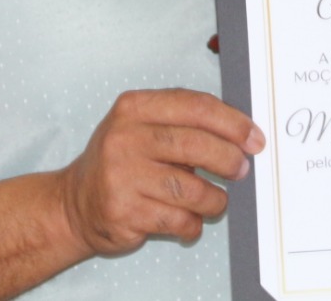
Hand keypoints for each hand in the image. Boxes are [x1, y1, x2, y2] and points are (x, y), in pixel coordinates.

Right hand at [57, 88, 265, 256]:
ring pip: (190, 189)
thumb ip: (185, 123)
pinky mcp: (123, 212)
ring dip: (214, 199)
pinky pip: (177, 220)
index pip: (196, 107)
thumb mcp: (144, 126)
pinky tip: (190, 221)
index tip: (254, 138)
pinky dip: (193, 224)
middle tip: (242, 170)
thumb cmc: (123, 160)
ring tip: (215, 201)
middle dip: (228, 160)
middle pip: (196, 146)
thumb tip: (242, 136)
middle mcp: (124, 138)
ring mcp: (121, 176)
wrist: (76, 202)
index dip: (233, 123)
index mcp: (135, 107)